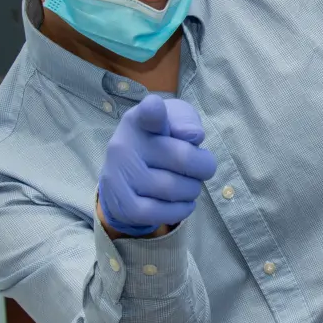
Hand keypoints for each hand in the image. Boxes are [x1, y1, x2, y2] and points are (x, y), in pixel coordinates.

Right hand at [98, 95, 217, 236]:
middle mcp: (124, 145)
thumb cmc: (160, 141)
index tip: (156, 108)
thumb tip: (193, 136)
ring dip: (192, 190)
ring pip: (171, 189)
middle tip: (202, 168)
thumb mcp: (173, 121)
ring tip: (189, 185)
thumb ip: (185, 120)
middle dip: (203, 167)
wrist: (129, 173)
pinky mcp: (122, 204)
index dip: (153, 111)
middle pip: (182, 157)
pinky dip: (179, 211)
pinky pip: (156, 213)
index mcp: (139, 120)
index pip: (147, 113)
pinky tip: (183, 202)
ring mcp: (118, 176)